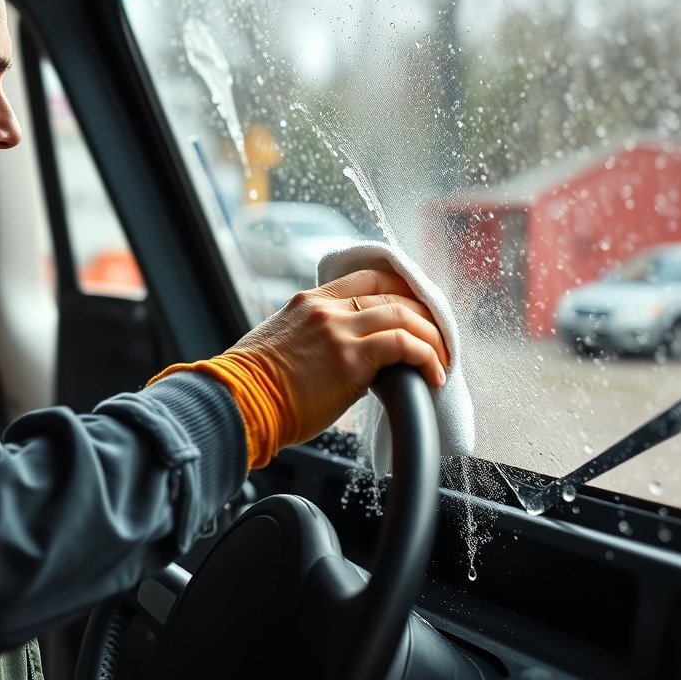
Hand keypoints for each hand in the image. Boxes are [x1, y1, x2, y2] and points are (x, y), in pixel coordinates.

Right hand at [223, 269, 448, 461]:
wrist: (237, 402)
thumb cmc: (251, 387)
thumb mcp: (280, 345)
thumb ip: (311, 339)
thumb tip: (336, 359)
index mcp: (308, 301)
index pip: (367, 277)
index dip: (401, 290)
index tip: (417, 310)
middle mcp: (326, 309)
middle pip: (393, 293)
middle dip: (425, 316)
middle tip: (439, 339)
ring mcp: (339, 330)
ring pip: (405, 315)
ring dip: (433, 338)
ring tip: (443, 361)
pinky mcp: (351, 359)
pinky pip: (404, 345)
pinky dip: (427, 357)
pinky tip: (434, 375)